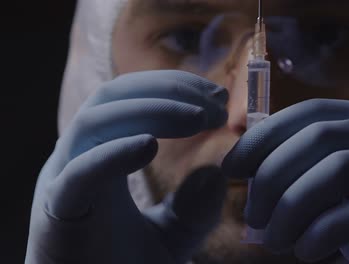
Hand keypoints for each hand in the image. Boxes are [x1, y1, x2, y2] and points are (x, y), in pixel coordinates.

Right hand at [25, 70, 228, 263]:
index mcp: (101, 155)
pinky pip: (80, 172)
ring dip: (153, 111)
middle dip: (168, 90)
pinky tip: (150, 146)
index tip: (219, 99)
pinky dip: (113, 154)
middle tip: (216, 104)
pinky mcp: (58, 211)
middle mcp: (79, 157)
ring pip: (95, 121)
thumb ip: (193, 210)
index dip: (175, 89)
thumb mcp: (171, 237)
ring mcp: (64, 180)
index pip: (131, 98)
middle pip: (113, 96)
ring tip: (199, 119)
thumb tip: (216, 174)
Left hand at [223, 99, 348, 262]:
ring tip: (275, 240)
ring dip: (292, 208)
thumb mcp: (343, 182)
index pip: (308, 113)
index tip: (232, 167)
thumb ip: (307, 168)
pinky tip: (306, 250)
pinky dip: (322, 232)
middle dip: (272, 178)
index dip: (263, 137)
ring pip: (337, 172)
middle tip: (253, 216)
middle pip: (318, 139)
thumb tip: (248, 173)